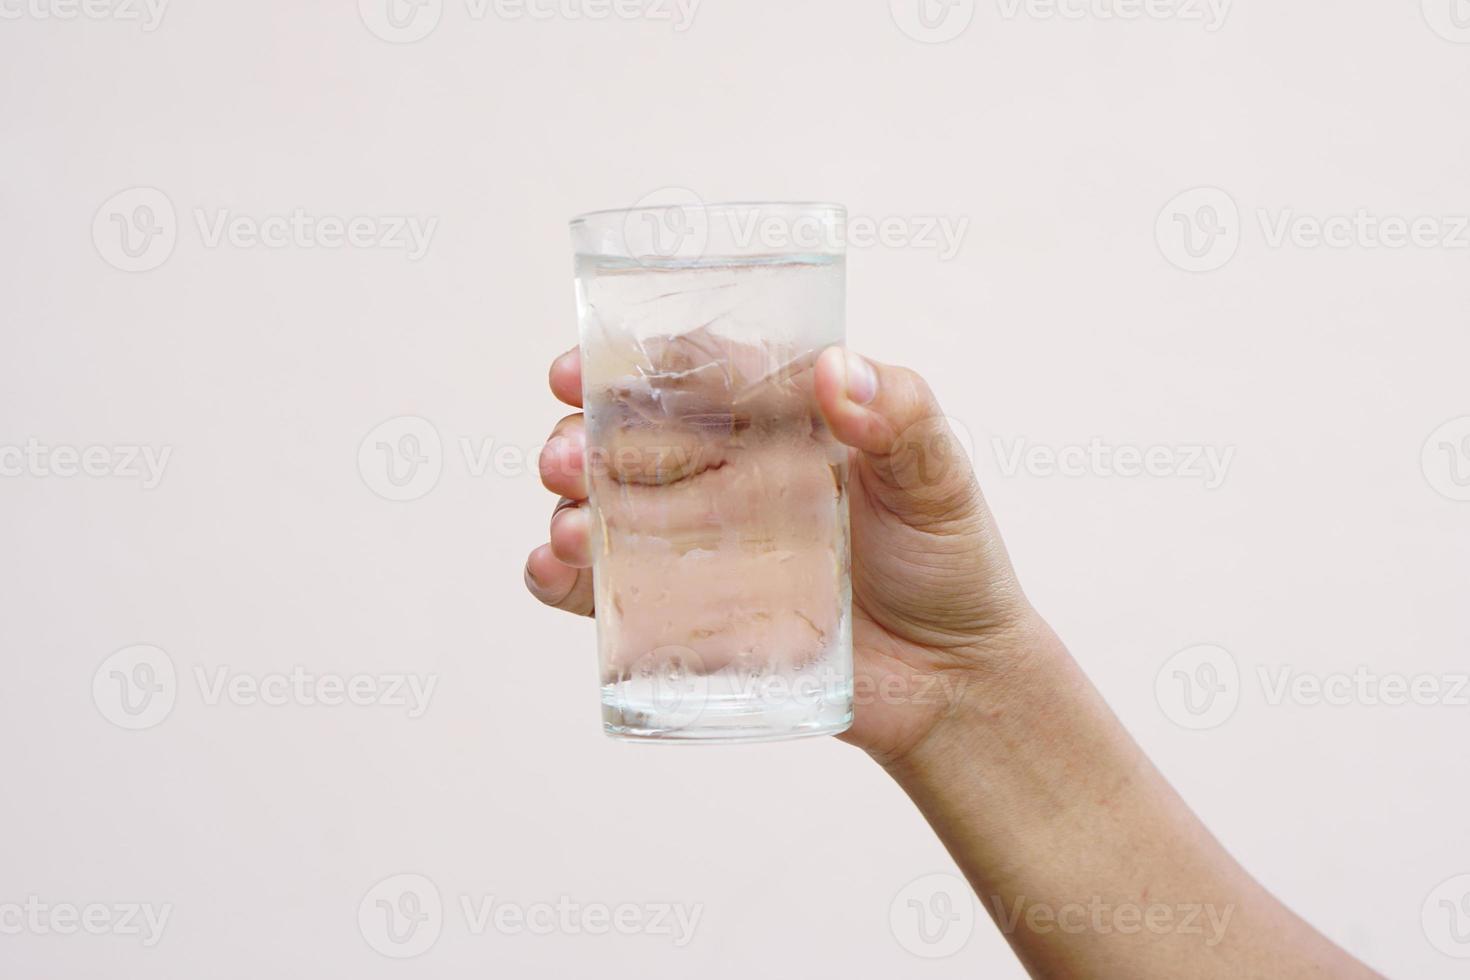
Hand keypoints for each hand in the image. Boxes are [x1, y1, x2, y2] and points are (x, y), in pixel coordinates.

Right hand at [525, 344, 1036, 764]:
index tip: (578, 369)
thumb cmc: (951, 563)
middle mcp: (724, 477)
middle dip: (578, 440)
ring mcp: (700, 549)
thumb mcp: (939, 478)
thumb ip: (900, 417)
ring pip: (605, 514)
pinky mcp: (688, 620)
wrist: (953, 682)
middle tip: (563, 458)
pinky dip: (565, 581)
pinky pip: (608, 596)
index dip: (627, 365)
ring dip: (569, 511)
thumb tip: (836, 370)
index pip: (690, 375)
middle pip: (626, 442)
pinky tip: (555, 570)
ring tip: (572, 529)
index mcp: (775, 424)